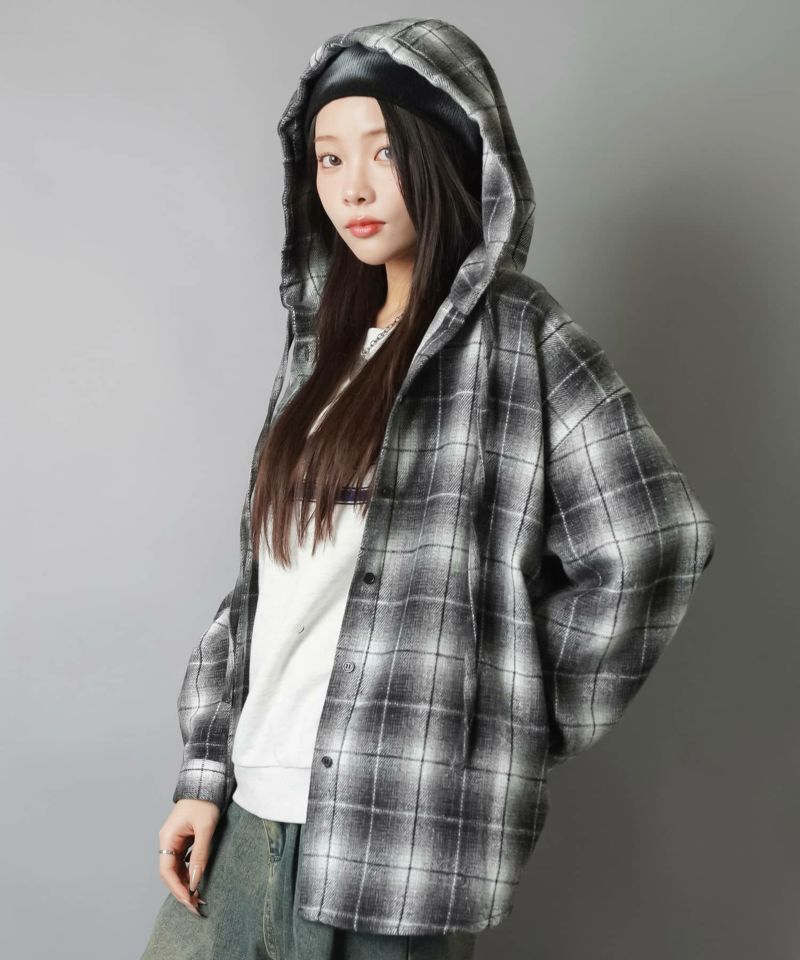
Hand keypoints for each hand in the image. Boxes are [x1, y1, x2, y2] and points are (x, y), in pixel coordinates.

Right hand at [158, 798, 220, 914]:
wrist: (207, 783)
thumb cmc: (205, 802)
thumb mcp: (205, 829)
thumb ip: (199, 854)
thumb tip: (194, 880)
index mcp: (167, 838)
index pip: (166, 870)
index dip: (176, 887)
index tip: (188, 900)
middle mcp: (168, 842)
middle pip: (170, 873)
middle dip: (181, 890)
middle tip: (195, 906)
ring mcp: (175, 841)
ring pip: (176, 869)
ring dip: (186, 883)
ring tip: (199, 898)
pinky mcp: (183, 840)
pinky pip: (183, 862)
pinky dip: (189, 873)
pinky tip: (198, 881)